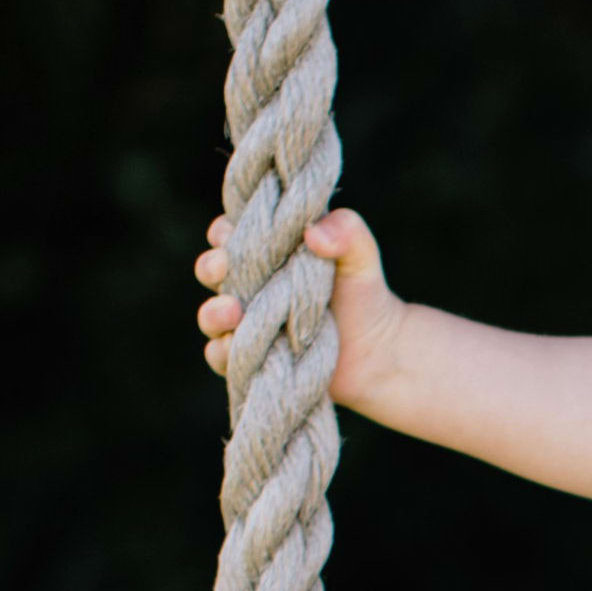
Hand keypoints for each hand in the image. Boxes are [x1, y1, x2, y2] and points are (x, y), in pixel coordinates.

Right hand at [194, 206, 403, 408]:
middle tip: (222, 266)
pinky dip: (222, 354)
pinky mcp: (254, 360)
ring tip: (231, 311)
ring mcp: (249, 324)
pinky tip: (233, 348)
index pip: (230, 234)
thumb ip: (345, 230)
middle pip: (213, 272)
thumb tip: (313, 234)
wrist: (380, 353)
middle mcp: (251, 287)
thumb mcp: (360, 255)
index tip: (231, 233)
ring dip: (213, 313)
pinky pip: (223, 358)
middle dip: (211, 266)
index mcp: (267, 254)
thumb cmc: (364, 295)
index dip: (225, 232)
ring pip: (213, 317)